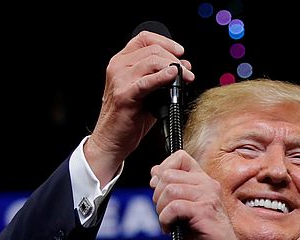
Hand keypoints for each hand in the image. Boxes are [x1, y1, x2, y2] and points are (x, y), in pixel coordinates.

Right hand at [84, 31, 193, 184]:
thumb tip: (183, 66)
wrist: (111, 140)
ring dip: (174, 67)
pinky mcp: (124, 95)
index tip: (180, 52)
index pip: (144, 38)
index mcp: (121, 62)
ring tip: (186, 77)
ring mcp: (119, 79)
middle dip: (175, 59)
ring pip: (152, 61)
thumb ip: (161, 77)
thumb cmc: (128, 118)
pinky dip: (163, 77)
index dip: (166, 42)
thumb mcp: (145, 91)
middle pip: (152, 49)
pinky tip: (174, 77)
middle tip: (188, 71)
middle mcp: (118, 67)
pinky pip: (147, 81)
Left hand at [150, 151, 262, 239]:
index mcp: (203, 182)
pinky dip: (166, 220)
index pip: (180, 157)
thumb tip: (155, 171)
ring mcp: (209, 197)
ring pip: (170, 190)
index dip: (163, 170)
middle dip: (158, 196)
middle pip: (168, 175)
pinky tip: (171, 230)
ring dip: (161, 210)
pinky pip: (175, 207)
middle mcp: (208, 185)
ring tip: (169, 224)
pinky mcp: (206, 212)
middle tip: (165, 214)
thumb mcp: (183, 211)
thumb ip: (171, 191)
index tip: (159, 189)